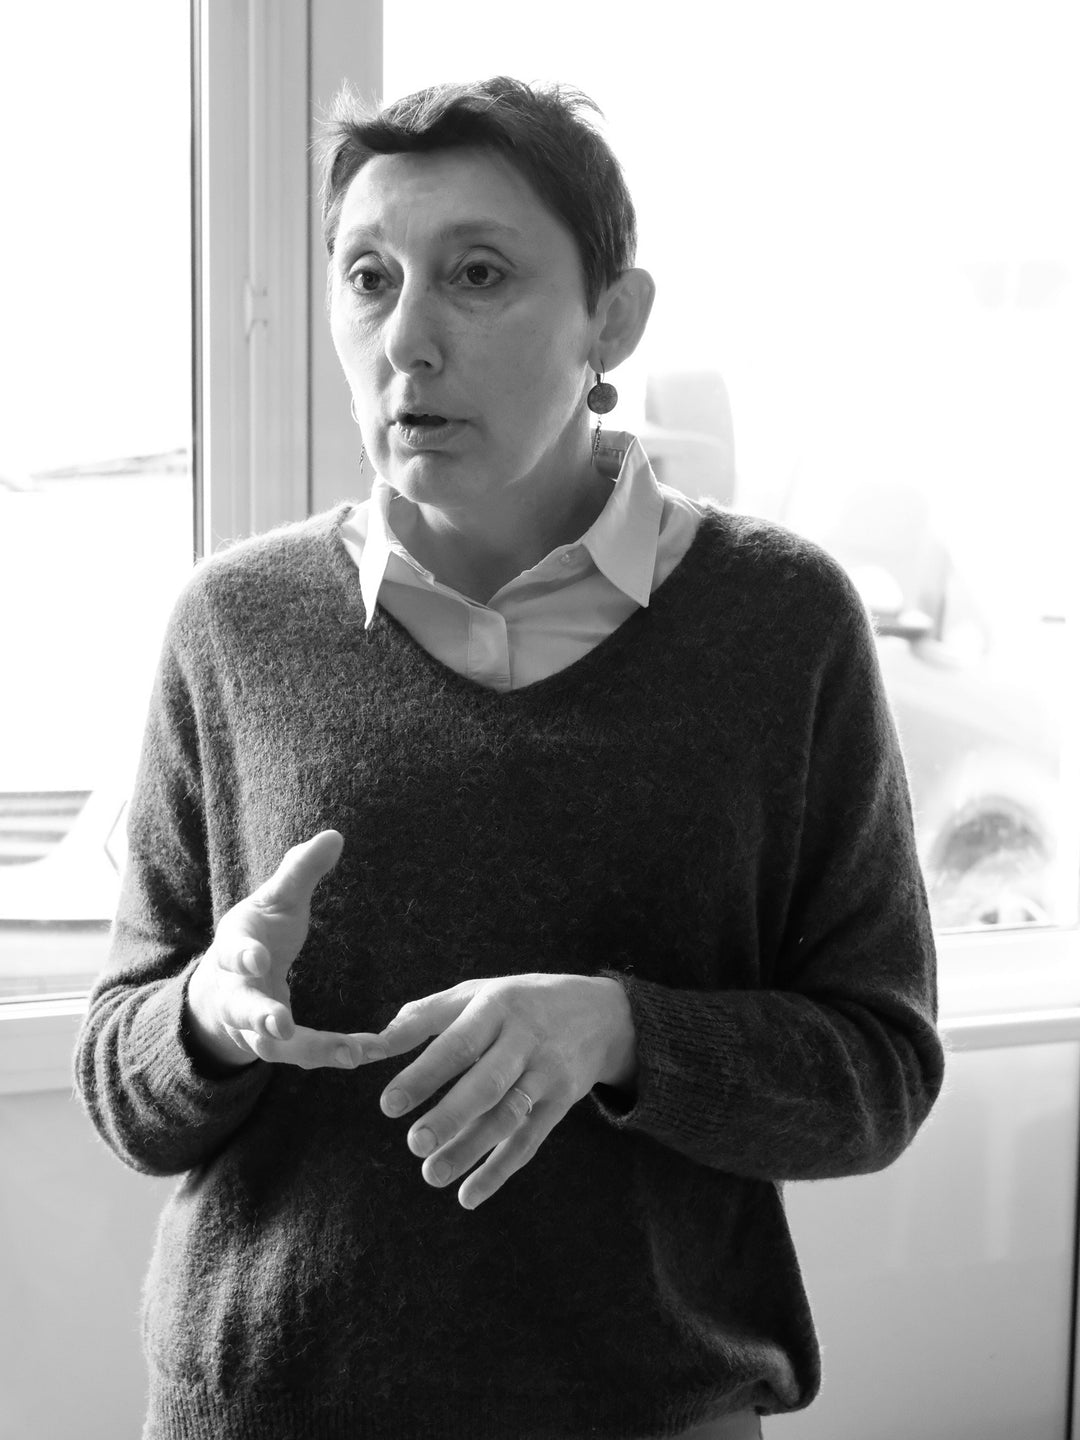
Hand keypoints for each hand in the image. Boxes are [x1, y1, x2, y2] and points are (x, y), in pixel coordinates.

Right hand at [185, 830, 361, 1071]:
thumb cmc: (257, 936)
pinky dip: (331, 1056)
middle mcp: (236, 993)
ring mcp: (250, 1027)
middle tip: (280, 1025)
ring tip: (351, 1054)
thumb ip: (299, 872)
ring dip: (310, 1050)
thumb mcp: (274, 901)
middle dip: (260, 1016)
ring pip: (271, 1046)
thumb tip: (335, 835)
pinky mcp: (272, 1047)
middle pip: (242, 1008)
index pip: (233, 951)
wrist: (223, 989)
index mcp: (234, 948)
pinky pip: (300, 1057)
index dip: (243, 955)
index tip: (257, 957)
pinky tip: (366, 1053)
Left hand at [355, 973, 637, 1208]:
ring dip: (471, 1150)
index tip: (389, 1103)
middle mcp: (525, 1040)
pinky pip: (530, 1141)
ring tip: (431, 1175)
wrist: (602, 1013)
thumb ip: (421, 1018)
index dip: (424, 1074)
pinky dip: (500, 1170)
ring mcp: (547, 1073)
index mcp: (496, 1007)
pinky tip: (469, 1195)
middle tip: (414, 1143)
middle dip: (451, 1115)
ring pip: (508, 1117)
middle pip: (487, 1082)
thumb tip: (367, 1044)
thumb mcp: (475, 994)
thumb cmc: (518, 1001)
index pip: (457, 1043)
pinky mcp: (561, 1103)